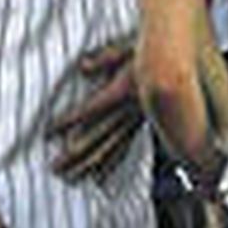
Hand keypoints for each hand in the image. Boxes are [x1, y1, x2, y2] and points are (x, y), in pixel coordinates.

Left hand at [46, 40, 142, 182]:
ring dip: (89, 163)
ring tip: (70, 178)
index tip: (49, 131)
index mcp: (122, 91)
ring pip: (110, 147)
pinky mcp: (139, 124)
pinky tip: (100, 177)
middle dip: (74, 154)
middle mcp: (127, 110)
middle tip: (55, 168)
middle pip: (97, 136)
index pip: (90, 109)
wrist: (179, 62)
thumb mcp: (126, 50)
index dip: (69, 121)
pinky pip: (123, 148)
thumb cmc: (152, 52)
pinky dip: (110, 163)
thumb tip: (82, 66)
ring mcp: (134, 120)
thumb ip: (103, 60)